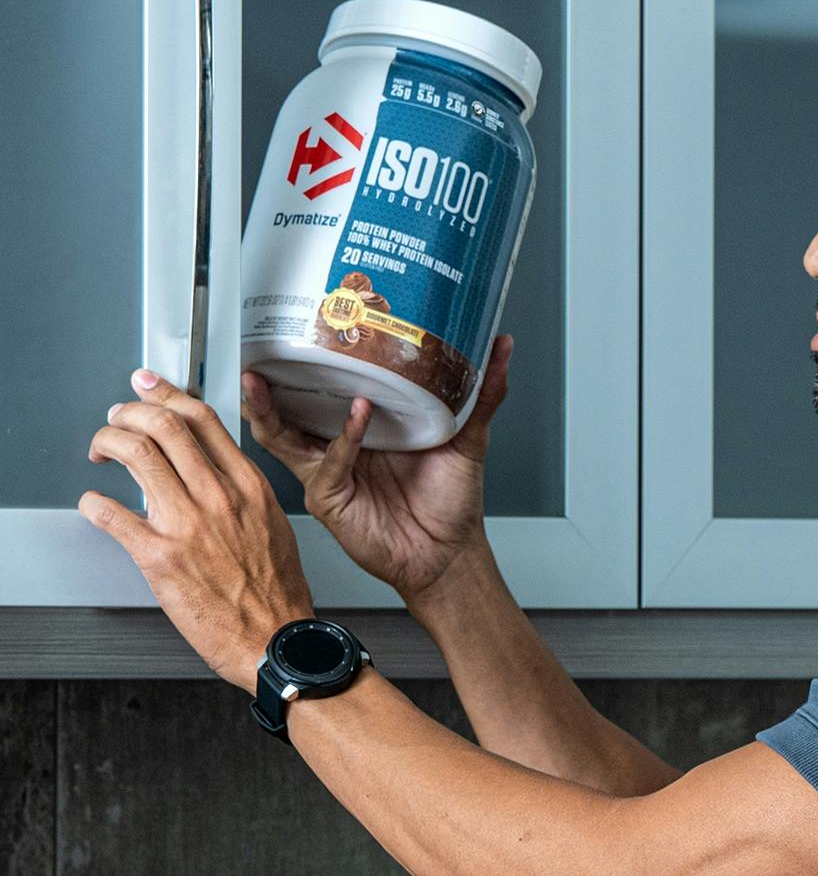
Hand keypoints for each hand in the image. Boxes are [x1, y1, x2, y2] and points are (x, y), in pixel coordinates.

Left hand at [78, 369, 315, 688]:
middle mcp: (218, 498)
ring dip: (107, 442)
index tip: (148, 388)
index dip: (166, 395)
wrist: (276, 642)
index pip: (202, 419)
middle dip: (128, 413)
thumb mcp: (274, 527)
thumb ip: (243, 495)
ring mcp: (188, 525)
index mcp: (248, 487)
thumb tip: (213, 474)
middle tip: (116, 420)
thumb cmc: (277, 596)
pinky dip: (93, 502)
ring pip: (135, 454)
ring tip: (101, 451)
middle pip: (164, 425)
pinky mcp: (160, 557)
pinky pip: (110, 513)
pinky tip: (95, 505)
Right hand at [240, 333, 514, 607]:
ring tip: (261, 380)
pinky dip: (342, 439)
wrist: (451, 552)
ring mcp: (329, 471)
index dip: (300, 359)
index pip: (318, 385)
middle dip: (264, 380)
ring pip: (282, 437)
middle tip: (258, 348)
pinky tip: (357, 415)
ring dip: (268, 408)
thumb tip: (502, 345)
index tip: (296, 322)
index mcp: (359, 424)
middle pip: (285, 407)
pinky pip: (327, 464)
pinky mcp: (330, 500)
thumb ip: (481, 392)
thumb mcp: (468, 435)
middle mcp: (337, 444)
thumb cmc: (450, 500)